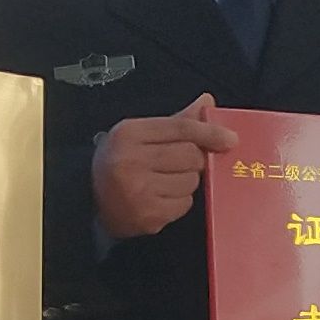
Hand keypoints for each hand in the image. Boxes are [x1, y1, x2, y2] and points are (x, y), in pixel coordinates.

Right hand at [93, 91, 241, 237]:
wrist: (88, 199)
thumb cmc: (119, 162)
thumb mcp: (139, 134)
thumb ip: (176, 121)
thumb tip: (207, 102)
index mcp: (129, 134)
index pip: (181, 129)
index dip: (209, 133)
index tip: (230, 139)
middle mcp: (131, 161)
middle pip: (190, 156)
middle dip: (194, 160)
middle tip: (178, 163)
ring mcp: (139, 191)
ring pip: (191, 182)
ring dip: (186, 181)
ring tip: (164, 181)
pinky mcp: (148, 216)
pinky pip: (184, 204)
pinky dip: (179, 201)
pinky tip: (161, 197)